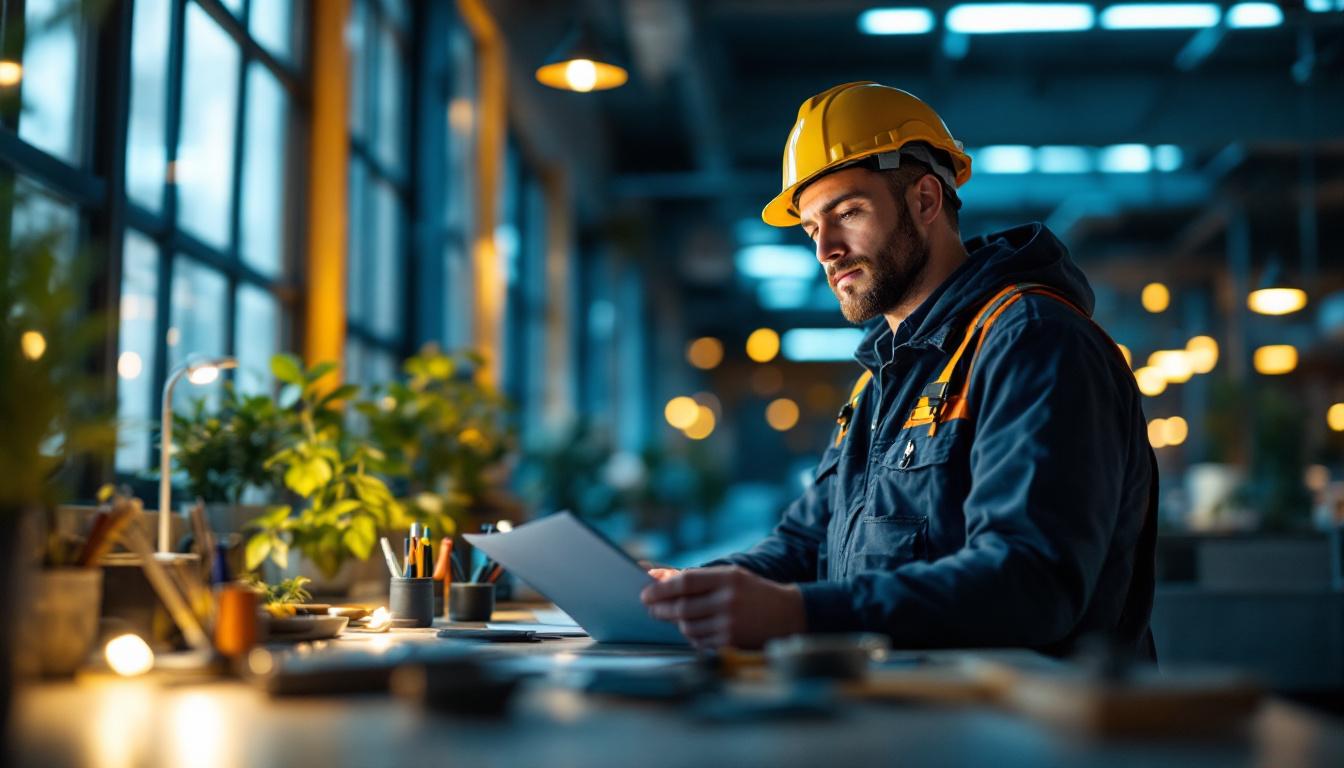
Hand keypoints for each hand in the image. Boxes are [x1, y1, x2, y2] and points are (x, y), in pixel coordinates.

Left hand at [639, 566, 805, 649]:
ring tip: (673, 617)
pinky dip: (690, 635)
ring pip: (687, 626)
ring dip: (676, 623)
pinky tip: (692, 629)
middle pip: (682, 607)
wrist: (788, 615)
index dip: (661, 589)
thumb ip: (700, 579)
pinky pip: (699, 641)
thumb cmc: (754, 592)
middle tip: (651, 608)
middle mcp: (728, 600)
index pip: (685, 582)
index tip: (645, 593)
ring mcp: (730, 623)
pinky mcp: (731, 642)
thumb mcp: (732, 576)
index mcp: (728, 578)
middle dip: (661, 608)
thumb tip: (661, 579)